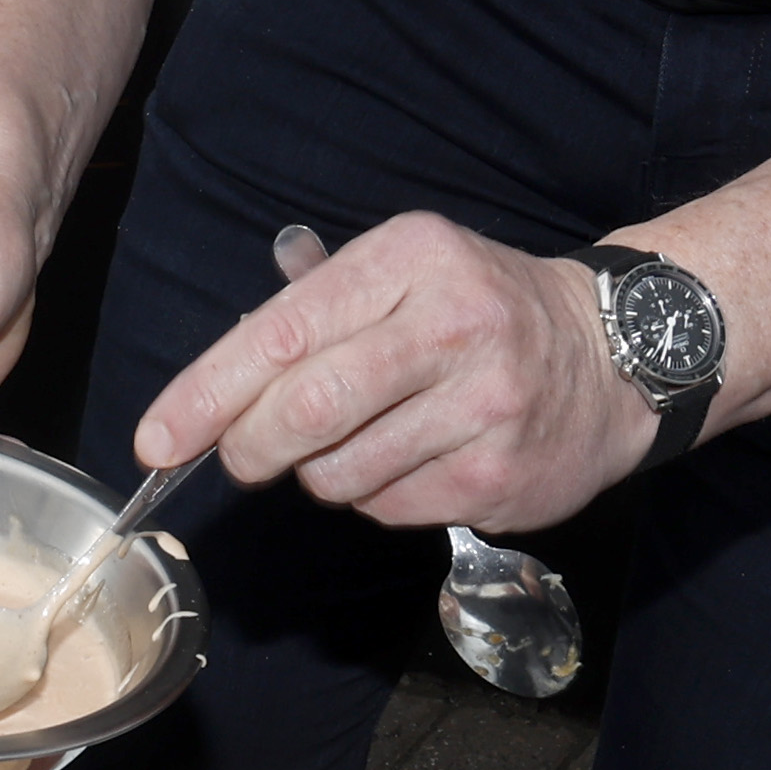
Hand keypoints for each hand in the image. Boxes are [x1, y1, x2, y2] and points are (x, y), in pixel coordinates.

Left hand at [128, 211, 646, 530]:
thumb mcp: (404, 266)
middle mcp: (451, 327)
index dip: (205, 394)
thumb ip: (310, 309)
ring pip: (340, 472)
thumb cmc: (479, 306)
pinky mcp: (502, 478)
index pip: (281, 333)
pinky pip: (390, 509)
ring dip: (320, 472)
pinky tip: (411, 458)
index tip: (156, 439)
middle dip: (249, 445)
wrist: (614, 353)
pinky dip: (375, 496)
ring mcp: (483, 408)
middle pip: (305, 410)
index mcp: (411, 259)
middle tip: (240, 455)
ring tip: (358, 440)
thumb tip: (209, 389)